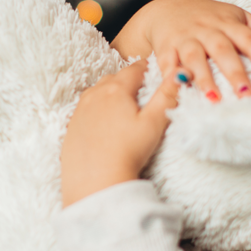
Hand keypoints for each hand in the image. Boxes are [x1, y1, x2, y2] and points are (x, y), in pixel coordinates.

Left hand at [61, 60, 184, 206]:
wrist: (95, 182)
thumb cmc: (127, 152)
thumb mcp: (153, 123)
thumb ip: (167, 96)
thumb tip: (178, 75)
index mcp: (115, 90)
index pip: (134, 69)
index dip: (147, 68)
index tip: (154, 69)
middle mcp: (94, 95)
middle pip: (114, 78)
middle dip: (128, 79)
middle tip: (141, 86)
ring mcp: (80, 111)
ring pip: (97, 92)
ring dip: (110, 92)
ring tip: (123, 103)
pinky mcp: (71, 127)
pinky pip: (86, 110)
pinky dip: (97, 109)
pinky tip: (104, 122)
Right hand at [111, 0, 250, 101]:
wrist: (167, 8)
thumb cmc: (209, 17)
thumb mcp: (238, 16)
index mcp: (230, 23)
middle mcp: (208, 29)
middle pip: (223, 51)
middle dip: (235, 73)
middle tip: (248, 95)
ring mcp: (186, 38)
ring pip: (195, 57)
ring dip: (204, 78)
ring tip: (214, 100)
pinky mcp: (166, 47)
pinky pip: (167, 62)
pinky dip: (171, 76)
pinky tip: (178, 91)